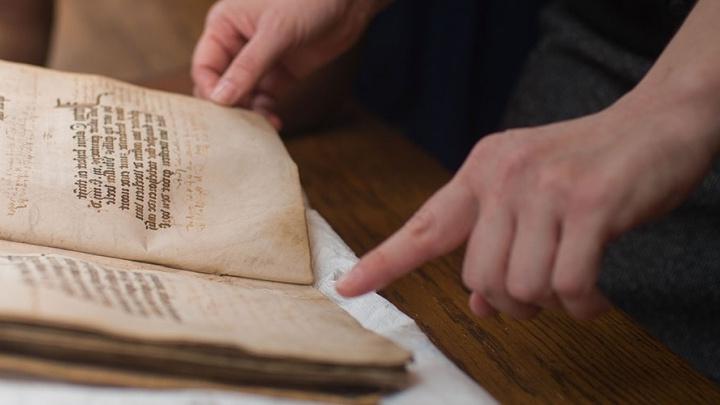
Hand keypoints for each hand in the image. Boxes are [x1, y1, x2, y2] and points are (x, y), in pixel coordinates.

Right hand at [192, 0, 379, 128]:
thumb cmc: (308, 1)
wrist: (347, 3)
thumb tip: (220, 99)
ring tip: (260, 128)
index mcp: (224, 26)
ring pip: (242, 96)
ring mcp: (259, 61)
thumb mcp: (275, 33)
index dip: (210, 90)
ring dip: (248, 114)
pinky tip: (274, 124)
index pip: (204, 65)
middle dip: (228, 106)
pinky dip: (266, 112)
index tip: (222, 111)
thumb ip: (248, 67)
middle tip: (237, 129)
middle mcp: (236, 45)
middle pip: (219, 84)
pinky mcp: (279, 74)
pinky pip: (264, 99)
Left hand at [336, 92, 719, 318]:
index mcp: (482, 170)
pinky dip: (582, 305)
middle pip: (479, 280)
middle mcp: (505, 176)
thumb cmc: (588, 166)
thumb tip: (480, 307)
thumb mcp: (531, 197)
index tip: (348, 285)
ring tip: (570, 288)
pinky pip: (568, 286)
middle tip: (537, 296)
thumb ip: (498, 243)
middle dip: (510, 303)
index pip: (425, 226)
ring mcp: (546, 189)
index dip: (384, 261)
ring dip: (547, 305)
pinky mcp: (590, 205)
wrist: (656, 124)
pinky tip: (593, 296)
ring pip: (521, 287)